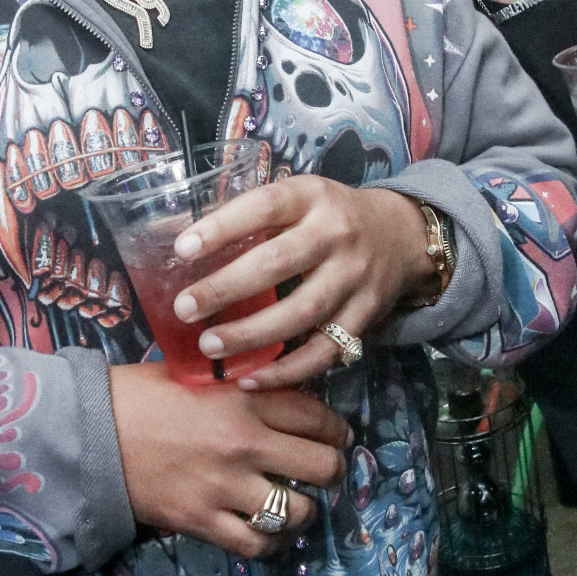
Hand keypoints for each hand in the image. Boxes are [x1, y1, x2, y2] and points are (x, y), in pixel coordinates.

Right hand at [109, 362, 345, 557]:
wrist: (88, 432)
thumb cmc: (139, 395)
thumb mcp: (199, 374)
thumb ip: (243, 385)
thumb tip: (282, 394)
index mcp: (245, 399)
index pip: (318, 417)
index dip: (337, 430)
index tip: (337, 437)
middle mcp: (245, 443)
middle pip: (323, 466)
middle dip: (330, 470)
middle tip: (321, 471)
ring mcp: (225, 486)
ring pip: (298, 511)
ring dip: (302, 510)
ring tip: (293, 505)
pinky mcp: (203, 520)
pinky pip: (258, 544)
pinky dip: (269, 542)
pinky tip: (265, 532)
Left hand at [167, 178, 432, 388]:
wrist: (400, 235)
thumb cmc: (327, 217)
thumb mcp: (298, 199)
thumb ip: (252, 217)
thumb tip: (176, 241)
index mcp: (311, 197)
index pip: (264, 206)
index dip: (223, 226)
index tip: (182, 249)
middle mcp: (336, 234)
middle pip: (277, 264)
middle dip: (226, 288)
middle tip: (185, 309)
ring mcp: (354, 277)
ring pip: (301, 312)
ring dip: (252, 334)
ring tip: (210, 346)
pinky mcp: (366, 315)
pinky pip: (325, 350)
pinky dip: (287, 370)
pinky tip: (250, 378)